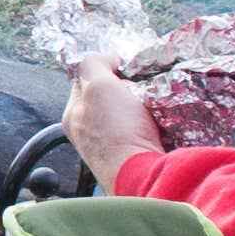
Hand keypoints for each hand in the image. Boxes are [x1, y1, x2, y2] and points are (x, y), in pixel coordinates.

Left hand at [62, 60, 161, 186]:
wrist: (144, 177)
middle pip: (109, 95)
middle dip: (126, 87)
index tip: (125, 66)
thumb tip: (107, 58)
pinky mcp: (135, 158)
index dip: (105, 66)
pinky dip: (156, 122)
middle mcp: (87, 133)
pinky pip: (145, 131)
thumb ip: (94, 64)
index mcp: (72, 115)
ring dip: (143, 104)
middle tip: (142, 87)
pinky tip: (162, 122)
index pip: (85, 77)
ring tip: (154, 105)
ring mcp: (111, 148)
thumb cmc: (117, 134)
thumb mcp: (98, 85)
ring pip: (129, 113)